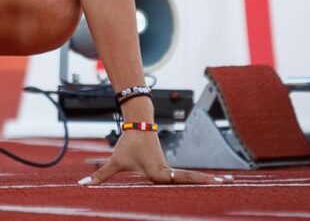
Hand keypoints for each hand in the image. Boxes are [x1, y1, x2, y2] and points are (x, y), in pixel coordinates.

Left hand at [80, 130, 225, 185]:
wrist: (138, 124)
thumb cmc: (127, 144)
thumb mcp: (114, 161)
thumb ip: (100, 175)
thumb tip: (83, 185)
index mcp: (158, 173)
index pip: (179, 179)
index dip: (194, 181)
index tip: (208, 183)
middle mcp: (166, 172)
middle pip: (189, 179)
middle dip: (206, 181)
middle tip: (226, 183)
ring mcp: (169, 170)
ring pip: (188, 177)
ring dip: (205, 181)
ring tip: (226, 183)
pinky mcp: (168, 168)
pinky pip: (184, 176)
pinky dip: (197, 179)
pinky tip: (211, 183)